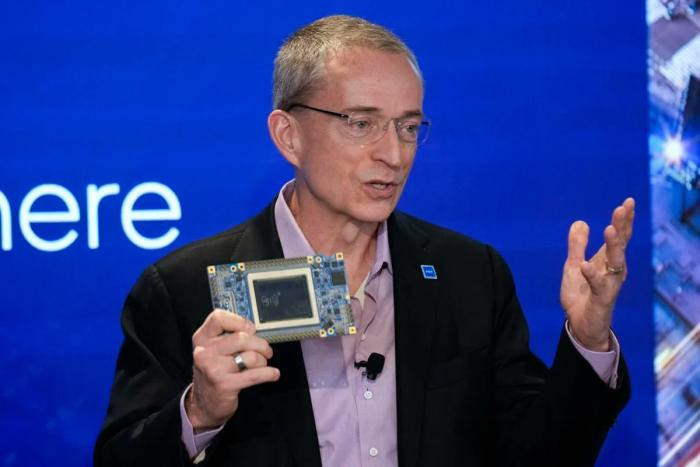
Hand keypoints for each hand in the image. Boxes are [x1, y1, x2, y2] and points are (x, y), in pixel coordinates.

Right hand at [186, 309, 279, 430]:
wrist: (203, 404)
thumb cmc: (214, 371)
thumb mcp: (213, 350)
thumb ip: (227, 336)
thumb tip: (255, 329)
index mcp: (201, 338)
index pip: (219, 318)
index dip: (240, 321)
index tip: (251, 329)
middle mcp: (204, 352)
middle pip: (241, 338)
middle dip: (260, 344)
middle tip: (266, 351)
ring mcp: (214, 369)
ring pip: (250, 356)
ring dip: (262, 360)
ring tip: (262, 364)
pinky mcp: (225, 385)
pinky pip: (255, 375)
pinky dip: (268, 373)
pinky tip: (273, 374)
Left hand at [560, 198, 634, 350]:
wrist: (580, 324)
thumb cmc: (581, 294)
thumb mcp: (573, 265)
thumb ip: (577, 245)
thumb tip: (580, 222)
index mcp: (608, 260)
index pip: (619, 236)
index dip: (624, 219)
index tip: (628, 201)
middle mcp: (614, 270)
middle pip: (621, 244)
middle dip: (622, 226)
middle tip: (622, 208)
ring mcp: (610, 284)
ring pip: (616, 262)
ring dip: (613, 245)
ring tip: (609, 229)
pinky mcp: (602, 299)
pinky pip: (598, 285)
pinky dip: (592, 274)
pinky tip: (585, 265)